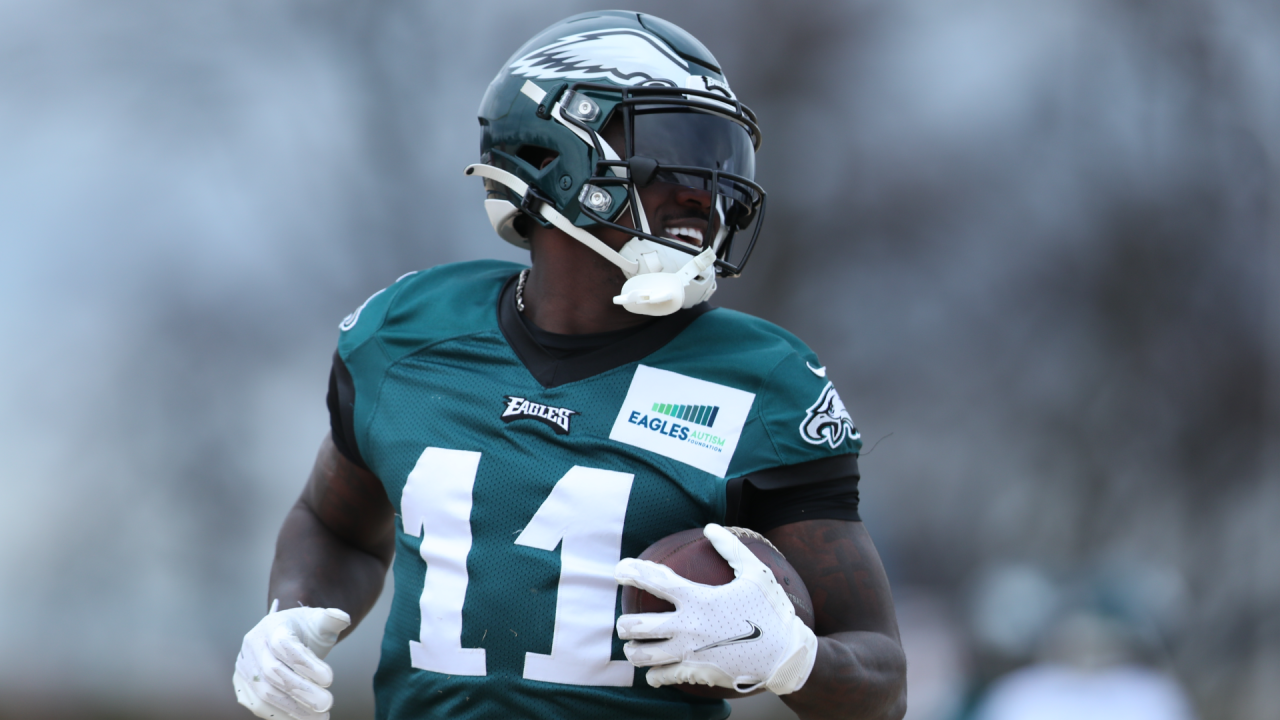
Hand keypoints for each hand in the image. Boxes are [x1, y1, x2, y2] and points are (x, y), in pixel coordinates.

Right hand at [233, 599, 350, 719]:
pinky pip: (258, 705)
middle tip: (327, 703)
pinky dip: (281, 715)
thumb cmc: (305, 630)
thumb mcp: (320, 621)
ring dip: (293, 709)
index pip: (284, 646)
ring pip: (264, 693)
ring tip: (320, 717)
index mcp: (271, 626)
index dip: (306, 664)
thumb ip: (332, 619)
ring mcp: (244, 666)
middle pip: (273, 673)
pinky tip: (303, 719)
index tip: (330, 679)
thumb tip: (343, 618)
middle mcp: (253, 645)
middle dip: (302, 691)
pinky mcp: (242, 685)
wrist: (285, 636)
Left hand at [615, 524, 817, 694]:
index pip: (655, 581)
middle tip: (625, 622)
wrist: (785, 656)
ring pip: (644, 655)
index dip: (632, 572)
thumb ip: (731, 549)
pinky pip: (663, 677)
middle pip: (637, 625)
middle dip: (624, 624)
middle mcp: (688, 626)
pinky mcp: (696, 673)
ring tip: (633, 647)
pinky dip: (654, 675)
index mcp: (698, 599)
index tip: (619, 570)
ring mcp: (689, 652)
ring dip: (633, 651)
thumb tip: (711, 528)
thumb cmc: (771, 611)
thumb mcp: (756, 574)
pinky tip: (653, 673)